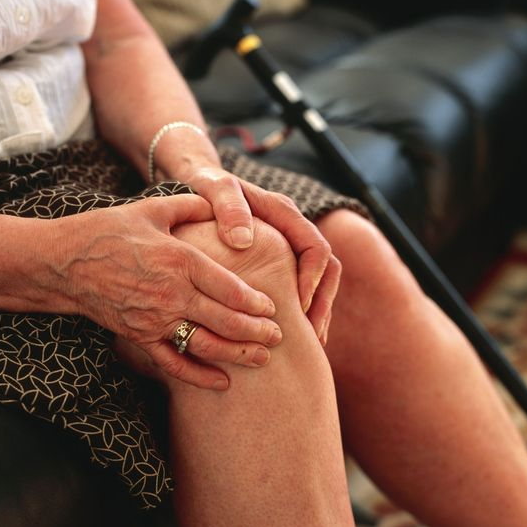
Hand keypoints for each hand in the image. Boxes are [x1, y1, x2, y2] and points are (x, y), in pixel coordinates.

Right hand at [62, 194, 280, 389]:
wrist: (64, 262)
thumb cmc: (108, 231)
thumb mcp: (152, 209)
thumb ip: (191, 205)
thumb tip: (219, 202)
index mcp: (180, 260)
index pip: (229, 288)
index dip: (256, 303)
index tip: (274, 308)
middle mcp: (171, 294)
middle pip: (225, 320)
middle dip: (256, 332)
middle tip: (279, 337)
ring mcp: (154, 319)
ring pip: (205, 344)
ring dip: (237, 354)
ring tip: (262, 359)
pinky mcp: (139, 336)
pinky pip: (172, 362)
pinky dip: (198, 375)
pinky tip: (222, 381)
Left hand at [181, 166, 339, 345]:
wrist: (199, 179)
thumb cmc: (206, 186)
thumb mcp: (215, 189)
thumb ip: (228, 208)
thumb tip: (243, 242)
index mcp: (285, 213)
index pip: (315, 248)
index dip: (311, 279)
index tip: (298, 307)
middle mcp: (293, 229)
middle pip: (327, 270)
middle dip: (322, 305)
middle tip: (311, 340)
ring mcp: (288, 246)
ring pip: (319, 282)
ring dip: (316, 313)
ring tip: (308, 346)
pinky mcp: (278, 261)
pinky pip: (300, 287)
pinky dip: (301, 312)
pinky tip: (289, 337)